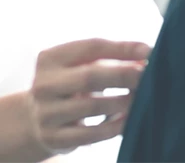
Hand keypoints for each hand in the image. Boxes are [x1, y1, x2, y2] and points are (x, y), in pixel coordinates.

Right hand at [26, 38, 150, 154]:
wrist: (34, 119)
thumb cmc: (68, 86)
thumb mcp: (77, 66)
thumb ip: (108, 58)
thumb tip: (146, 56)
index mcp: (50, 58)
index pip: (90, 47)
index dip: (122, 48)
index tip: (149, 51)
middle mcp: (44, 83)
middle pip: (90, 76)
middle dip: (124, 75)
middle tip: (149, 77)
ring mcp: (46, 112)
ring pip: (93, 106)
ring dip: (124, 102)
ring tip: (143, 99)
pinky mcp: (54, 137)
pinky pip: (92, 134)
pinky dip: (115, 126)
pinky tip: (130, 120)